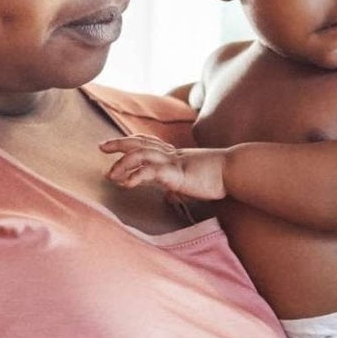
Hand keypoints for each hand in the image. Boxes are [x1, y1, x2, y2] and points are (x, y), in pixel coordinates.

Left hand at [100, 135, 226, 200]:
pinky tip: (126, 183)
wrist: (234, 170)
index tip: (115, 145)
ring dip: (122, 163)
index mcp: (175, 155)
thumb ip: (177, 186)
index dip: (131, 142)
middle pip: (140, 143)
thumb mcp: (193, 182)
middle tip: (101, 147)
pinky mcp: (176, 173)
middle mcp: (171, 154)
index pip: (149, 143)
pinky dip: (135, 176)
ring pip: (141, 154)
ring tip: (110, 175)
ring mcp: (173, 162)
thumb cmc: (219, 177)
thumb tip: (167, 195)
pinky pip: (151, 172)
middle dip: (119, 144)